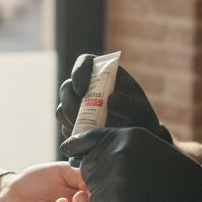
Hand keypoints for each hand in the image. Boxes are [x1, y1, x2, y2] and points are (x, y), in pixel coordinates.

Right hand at [57, 54, 171, 142]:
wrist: (136, 135)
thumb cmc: (139, 116)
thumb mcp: (139, 110)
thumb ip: (128, 104)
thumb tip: (111, 100)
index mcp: (103, 73)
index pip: (84, 62)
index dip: (78, 71)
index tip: (82, 89)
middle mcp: (87, 87)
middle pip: (67, 87)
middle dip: (70, 103)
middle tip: (81, 117)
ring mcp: (78, 104)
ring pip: (62, 108)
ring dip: (69, 120)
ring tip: (84, 131)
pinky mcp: (74, 121)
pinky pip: (64, 125)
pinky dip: (71, 132)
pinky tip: (83, 139)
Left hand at [61, 127, 201, 201]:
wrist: (196, 200)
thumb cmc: (177, 179)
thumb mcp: (150, 150)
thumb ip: (122, 149)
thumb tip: (91, 155)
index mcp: (128, 135)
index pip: (90, 136)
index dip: (78, 145)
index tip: (68, 150)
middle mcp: (119, 148)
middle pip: (87, 164)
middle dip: (95, 177)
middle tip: (118, 188)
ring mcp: (116, 170)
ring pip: (90, 185)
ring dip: (102, 194)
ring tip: (128, 195)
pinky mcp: (115, 193)